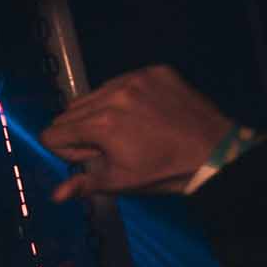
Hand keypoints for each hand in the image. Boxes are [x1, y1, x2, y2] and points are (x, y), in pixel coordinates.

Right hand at [42, 65, 234, 201]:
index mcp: (101, 124)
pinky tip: (139, 111)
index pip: (53, 132)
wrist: (213, 150)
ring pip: (93, 94)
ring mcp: (136, 79)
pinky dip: (121, 96)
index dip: (64, 150)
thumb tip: (55, 195)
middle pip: (69, 112)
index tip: (86, 158)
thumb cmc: (161, 171)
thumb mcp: (119, 182)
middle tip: (106, 145)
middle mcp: (114, 95)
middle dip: (78, 131)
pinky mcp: (155, 71)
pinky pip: (121, 80)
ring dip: (97, 111)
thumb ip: (82, 184)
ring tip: (123, 127)